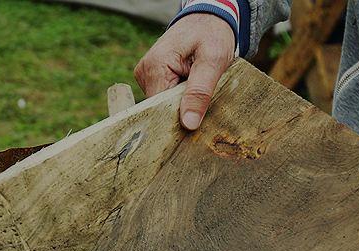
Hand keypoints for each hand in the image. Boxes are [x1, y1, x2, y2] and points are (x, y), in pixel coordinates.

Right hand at [134, 14, 235, 130]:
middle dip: (182, 110)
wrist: (208, 19)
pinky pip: (163, 97)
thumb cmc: (212, 34)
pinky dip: (178, 97)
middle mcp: (144, 72)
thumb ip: (200, 92)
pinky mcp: (151, 77)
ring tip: (197, 89)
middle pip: (160, 108)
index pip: (160, 109)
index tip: (196, 123)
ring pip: (162, 105)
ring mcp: (146, 75)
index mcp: (155, 67)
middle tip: (203, 104)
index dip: (178, 119)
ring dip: (181, 103)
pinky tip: (189, 88)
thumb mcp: (213, 61)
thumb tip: (188, 124)